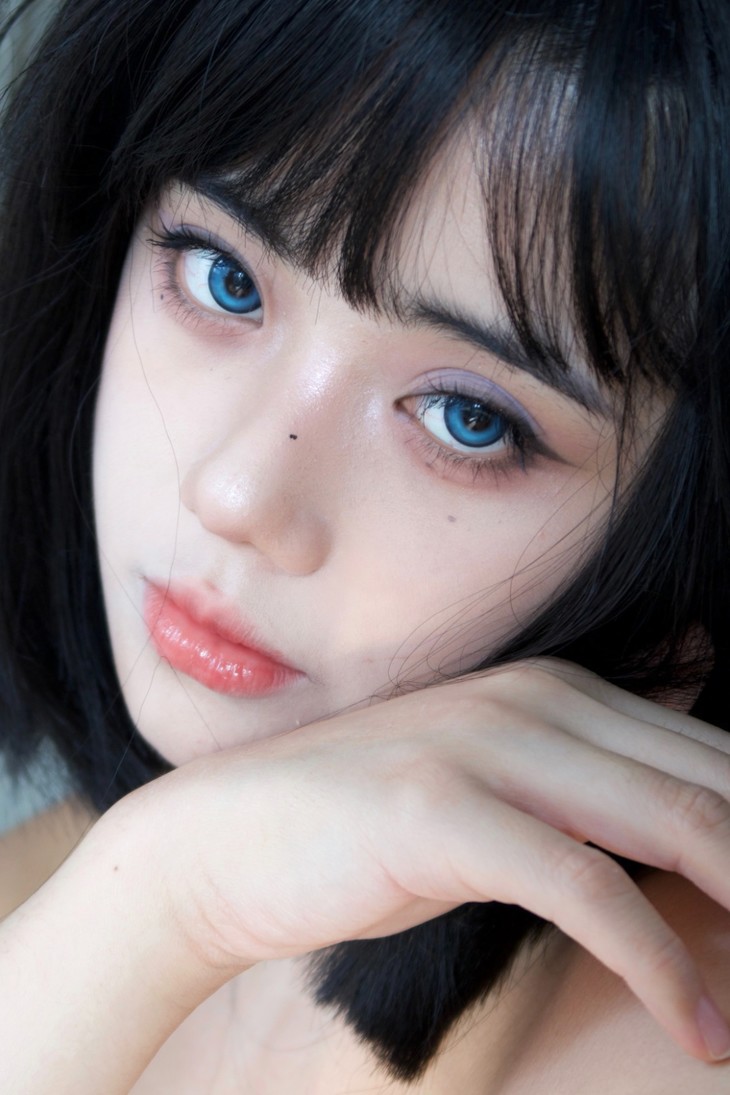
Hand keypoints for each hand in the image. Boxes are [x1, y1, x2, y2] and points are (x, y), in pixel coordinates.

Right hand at [132, 660, 729, 1063]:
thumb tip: (691, 837)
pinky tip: (695, 1029)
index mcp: (558, 691)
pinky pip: (584, 886)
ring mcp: (486, 744)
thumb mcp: (498, 800)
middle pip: (709, 783)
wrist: (229, 835)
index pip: (708, 754)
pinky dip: (657, 964)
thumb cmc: (371, 832)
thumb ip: (586, 799)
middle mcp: (536, 699)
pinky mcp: (440, 806)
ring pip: (671, 820)